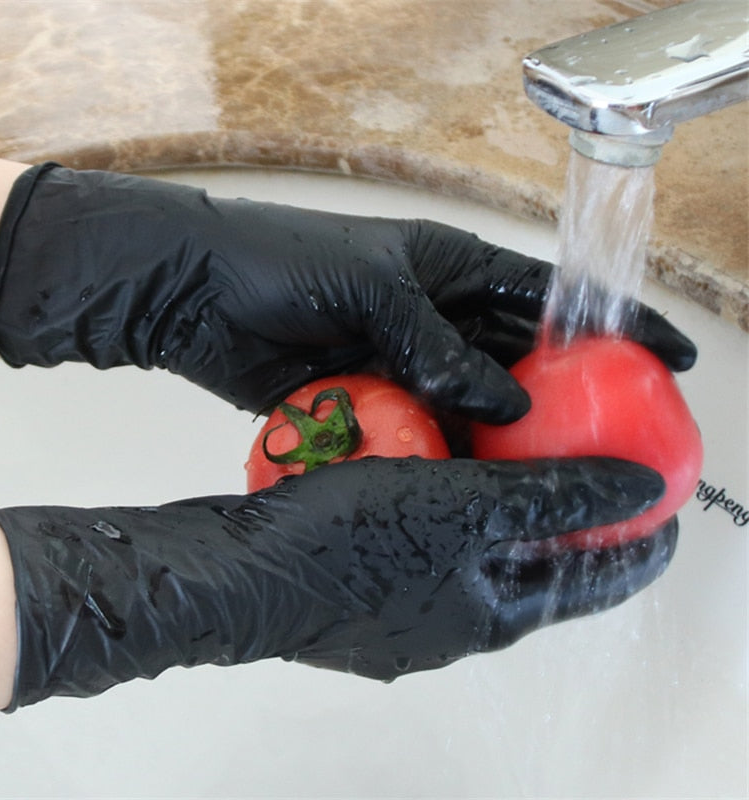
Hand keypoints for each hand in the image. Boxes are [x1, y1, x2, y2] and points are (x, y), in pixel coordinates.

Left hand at [0, 165, 695, 422]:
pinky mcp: (370, 399)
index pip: (546, 298)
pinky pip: (421, 432)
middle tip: (604, 450)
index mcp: (449, 270)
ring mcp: (404, 362)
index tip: (667, 356)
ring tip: (545, 485)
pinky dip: (442, 457)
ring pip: (471, 408)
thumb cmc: (282, 263)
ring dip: (501, 441)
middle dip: (561, 402)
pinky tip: (469, 489)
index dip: (611, 324)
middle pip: (516, 364)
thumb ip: (437, 344)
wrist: (195, 292)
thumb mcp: (371, 289)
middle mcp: (435, 318)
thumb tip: (506, 402)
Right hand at [0, 455, 674, 708]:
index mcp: (487, 614)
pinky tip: (425, 456)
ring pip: (471, 546)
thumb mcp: (459, 508)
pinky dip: (439, 498)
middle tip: (586, 457)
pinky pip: (421, 534)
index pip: (590, 580)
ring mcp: (402, 606)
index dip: (635, 541)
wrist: (232, 573)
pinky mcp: (361, 583)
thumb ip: (549, 497)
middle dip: (563, 513)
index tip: (665, 502)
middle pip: (531, 562)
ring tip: (511, 446)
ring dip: (496, 502)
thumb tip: (638, 491)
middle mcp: (451, 621)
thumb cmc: (346, 541)